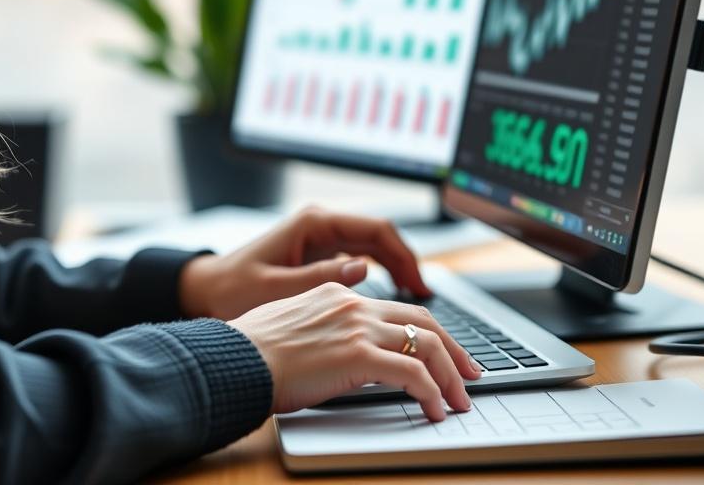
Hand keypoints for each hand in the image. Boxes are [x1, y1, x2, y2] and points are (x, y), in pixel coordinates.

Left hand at [179, 206, 431, 320]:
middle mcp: (320, 225)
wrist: (205, 292)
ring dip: (396, 267)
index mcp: (313, 223)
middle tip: (424, 295)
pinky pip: (359, 257)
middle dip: (406, 262)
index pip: (375, 229)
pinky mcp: (318, 253)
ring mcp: (320, 238)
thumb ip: (319, 279)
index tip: (419, 283)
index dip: (403, 254)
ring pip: (372, 246)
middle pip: (379, 236)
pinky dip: (380, 273)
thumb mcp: (276, 289)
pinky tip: (390, 296)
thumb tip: (364, 268)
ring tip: (415, 297)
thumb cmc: (233, 291)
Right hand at [229, 282, 481, 420]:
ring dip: (450, 376)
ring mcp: (357, 327)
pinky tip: (434, 409)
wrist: (235, 359)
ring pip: (425, 344)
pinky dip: (431, 392)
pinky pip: (411, 372)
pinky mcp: (357, 355)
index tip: (442, 353)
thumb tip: (339, 349)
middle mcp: (353, 304)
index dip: (427, 332)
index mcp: (337, 294)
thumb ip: (323, 328)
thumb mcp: (291, 324)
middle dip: (453, 350)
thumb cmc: (251, 350)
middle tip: (468, 375)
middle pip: (422, 321)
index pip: (397, 309)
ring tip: (458, 400)